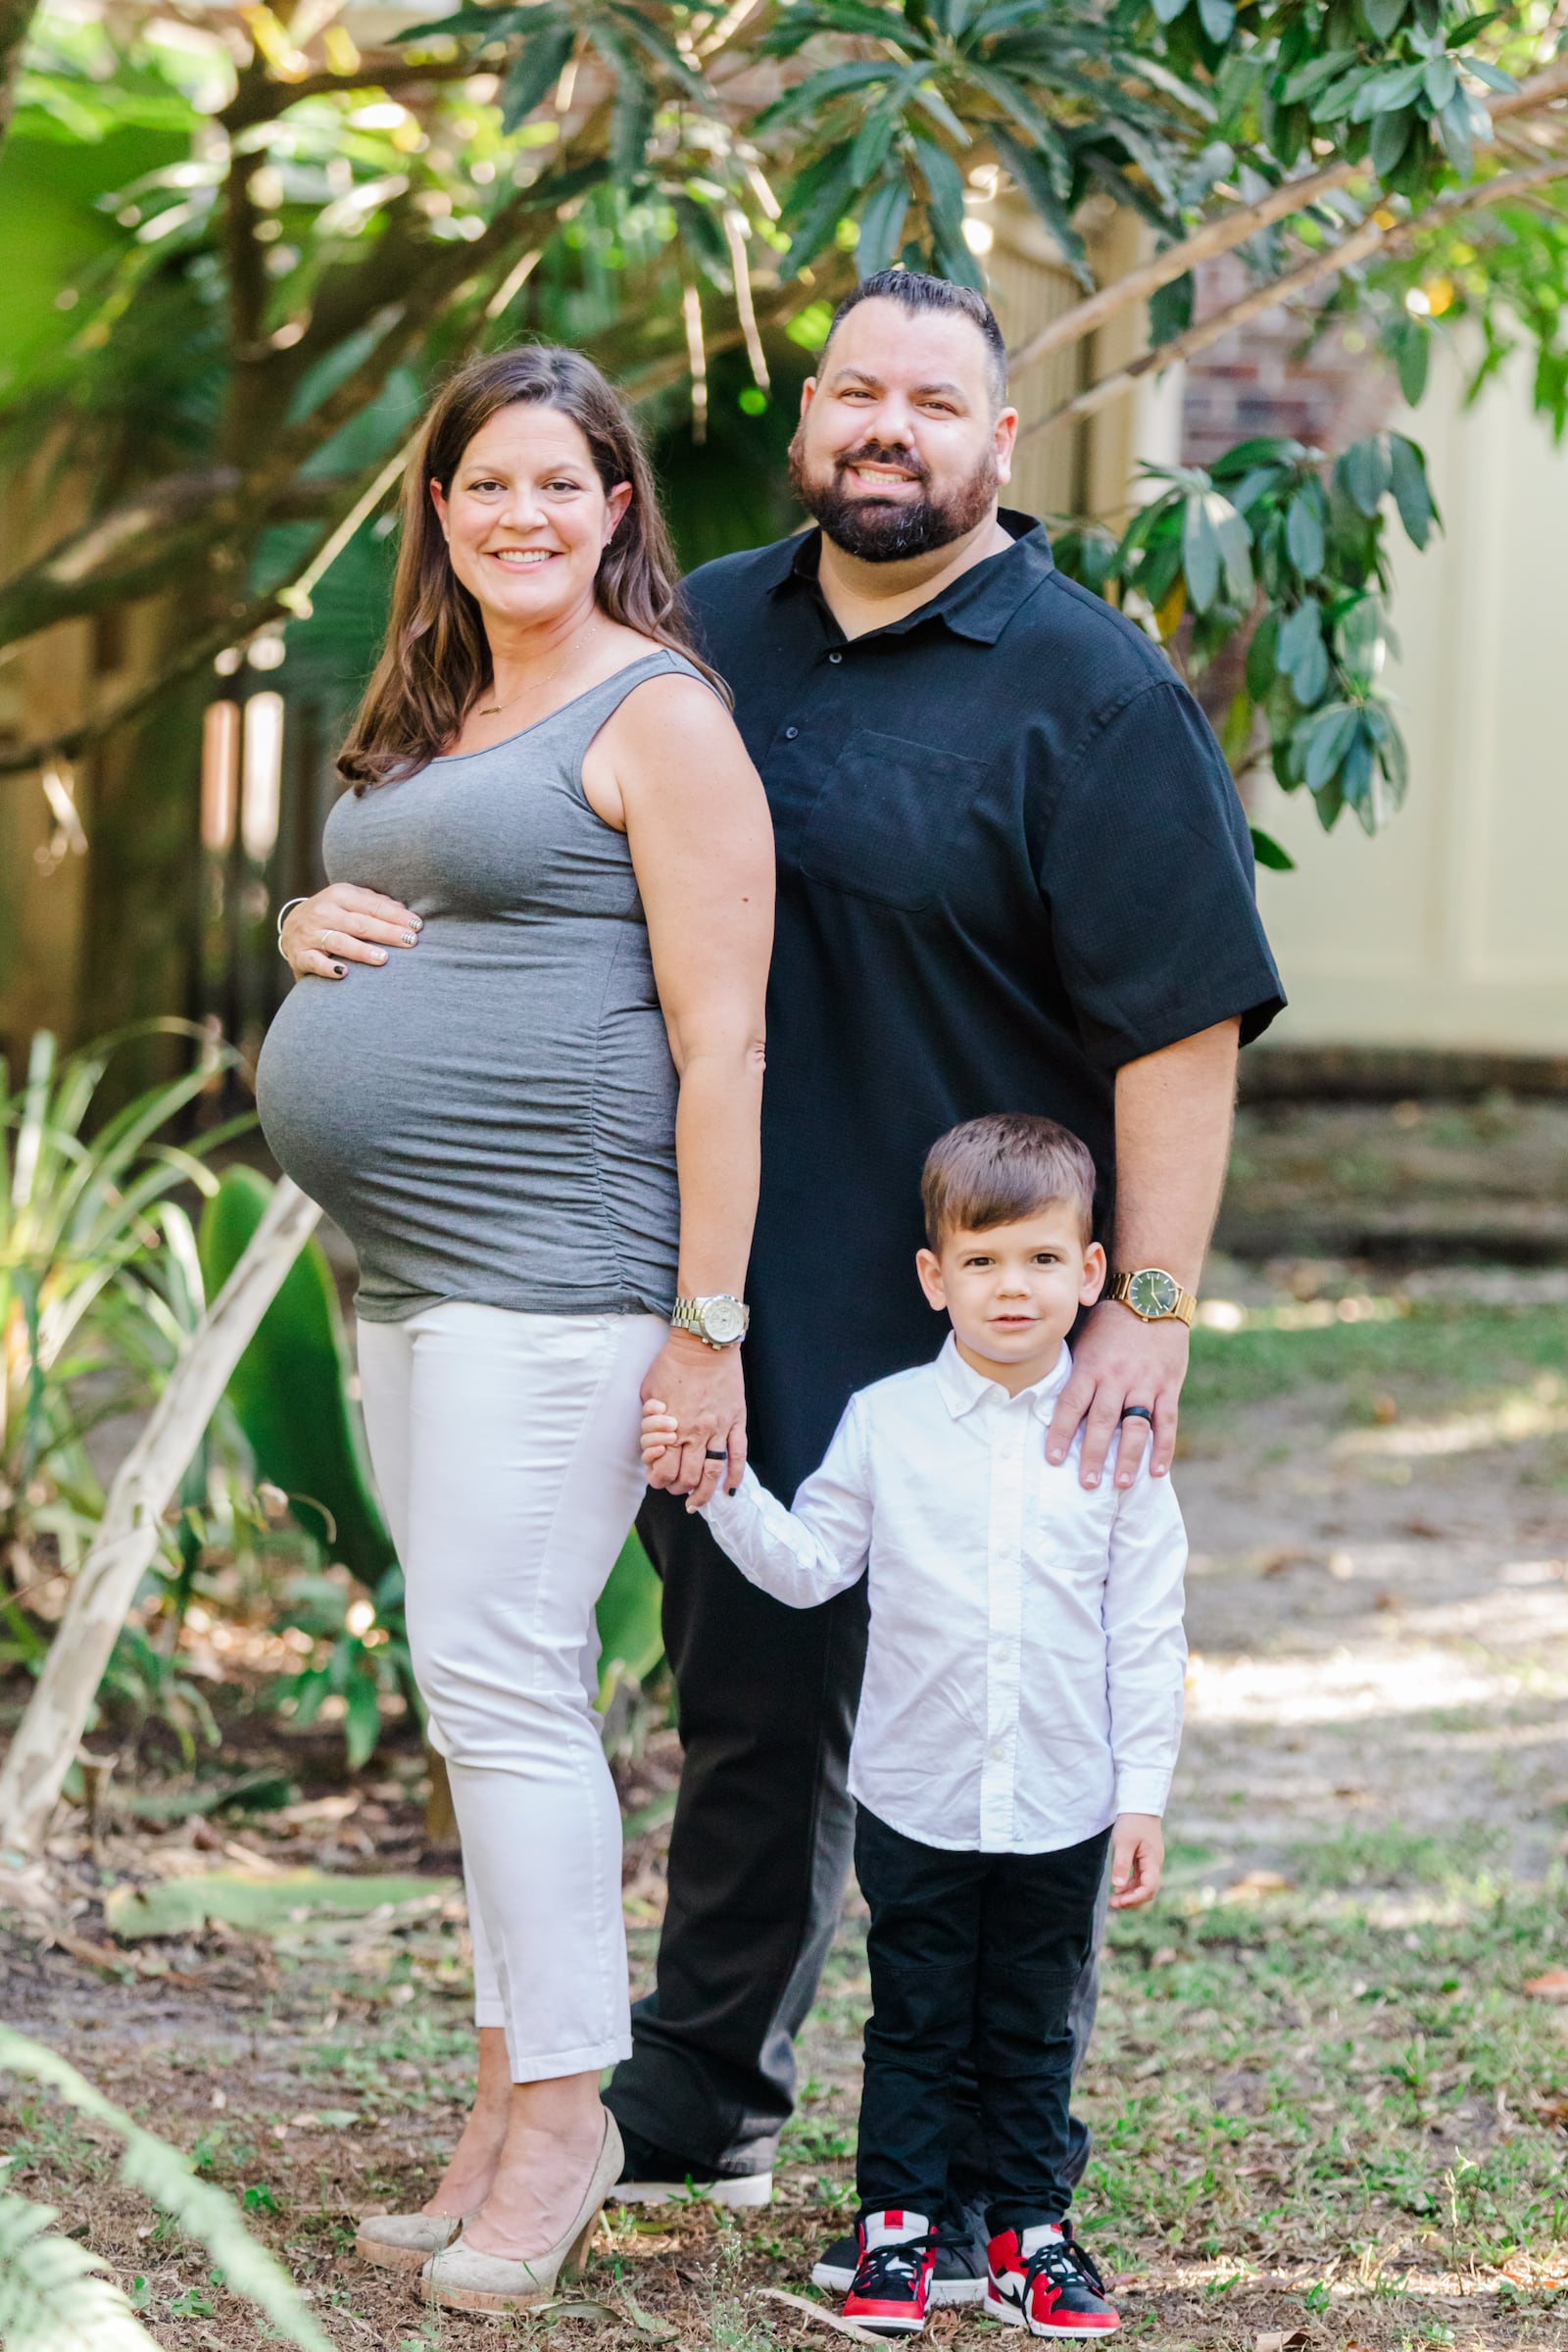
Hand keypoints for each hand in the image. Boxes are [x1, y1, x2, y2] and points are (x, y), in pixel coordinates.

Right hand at [280, 884, 421, 980]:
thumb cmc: (332, 914)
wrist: (291, 926)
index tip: (418, 926)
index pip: (373, 906)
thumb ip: (375, 903)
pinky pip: (316, 962)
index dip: (396, 916)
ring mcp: (310, 933)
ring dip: (362, 950)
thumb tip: (404, 911)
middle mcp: (324, 912)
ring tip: (384, 958)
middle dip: (387, 932)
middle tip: (411, 942)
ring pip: (340, 941)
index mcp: (339, 895)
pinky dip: (328, 968)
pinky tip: (344, 973)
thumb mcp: (350, 901)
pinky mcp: (301, 955)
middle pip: (360, 923)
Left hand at [639, 1331, 746, 1511]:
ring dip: (705, 1493)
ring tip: (699, 1502)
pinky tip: (729, 1488)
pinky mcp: (736, 1420)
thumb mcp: (649, 1391)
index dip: (658, 1480)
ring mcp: (719, 1428)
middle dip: (679, 1489)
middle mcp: (696, 1432)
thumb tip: (652, 1439)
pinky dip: (735, 1475)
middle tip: (676, 1489)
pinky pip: (739, 1454)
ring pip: (714, 1472)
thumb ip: (649, 1419)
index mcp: (671, 1426)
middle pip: (688, 1477)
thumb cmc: (672, 1364)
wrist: (704, 1343)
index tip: (657, 1478)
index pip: (664, 1470)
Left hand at [1046, 1301, 1188, 1490]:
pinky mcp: (1169, 1385)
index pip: (1071, 1404)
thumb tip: (1046, 1397)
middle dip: (1093, 1455)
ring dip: (1128, 1458)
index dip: (1060, 1432)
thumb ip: (1073, 1370)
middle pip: (1101, 1421)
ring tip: (1121, 1485)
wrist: (1152, 1294)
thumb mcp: (1084, 1338)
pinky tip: (1157, 1471)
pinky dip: (1163, 1448)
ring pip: (1135, 1426)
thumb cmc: (1110, 1318)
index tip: (1052, 1458)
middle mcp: (1116, 1377)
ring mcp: (1145, 1382)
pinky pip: (1167, 1421)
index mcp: (1091, 1366)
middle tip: (1086, 1483)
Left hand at [1109, 1813, 1163, 1909]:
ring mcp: (1151, 1862)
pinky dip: (1131, 1884)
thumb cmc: (1132, 1822)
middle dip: (1133, 1900)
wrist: (1140, 1805)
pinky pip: (1140, 1877)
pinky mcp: (1145, 1859)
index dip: (1135, 1898)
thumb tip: (1118, 1886)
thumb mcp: (1124, 1842)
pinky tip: (1119, 1887)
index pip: (1149, 1887)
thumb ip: (1122, 1864)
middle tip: (1114, 1904)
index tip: (1120, 1901)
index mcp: (1153, 1861)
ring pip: (1144, 1885)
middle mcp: (1155, 1864)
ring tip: (1114, 1899)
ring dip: (1131, 1893)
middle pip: (1148, 1890)